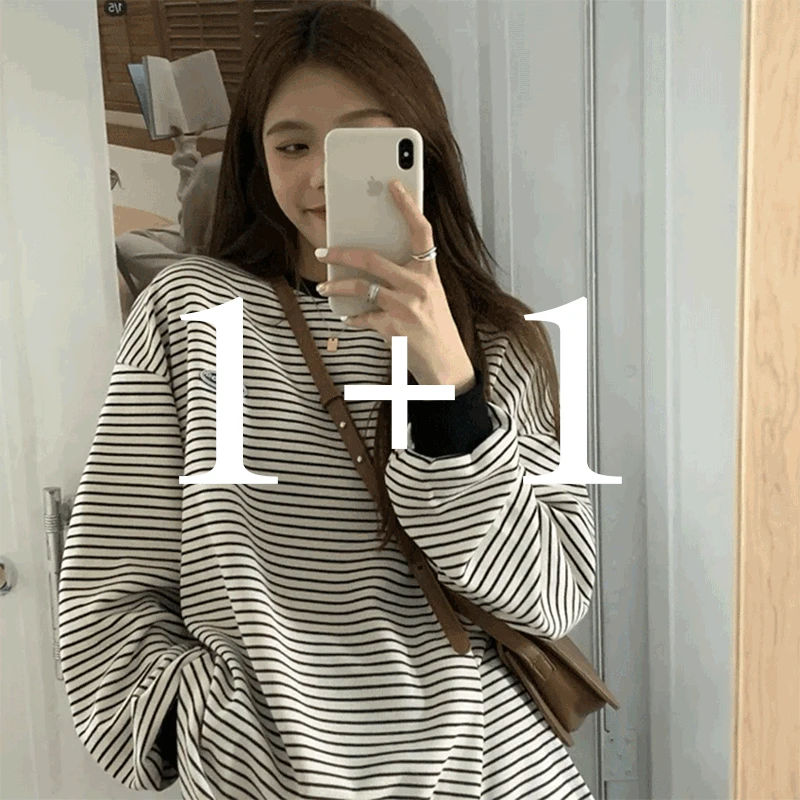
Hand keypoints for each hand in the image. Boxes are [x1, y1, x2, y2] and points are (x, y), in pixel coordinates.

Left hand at [316, 180, 474, 389]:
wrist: (446, 364)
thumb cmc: (434, 326)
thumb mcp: (429, 295)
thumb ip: (408, 276)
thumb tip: (371, 262)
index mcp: (430, 272)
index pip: (421, 231)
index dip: (408, 206)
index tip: (393, 184)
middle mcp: (420, 286)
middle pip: (373, 259)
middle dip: (342, 252)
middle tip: (323, 249)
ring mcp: (407, 307)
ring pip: (362, 287)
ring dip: (338, 285)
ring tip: (324, 286)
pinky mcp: (395, 328)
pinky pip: (363, 317)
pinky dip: (353, 318)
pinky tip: (347, 318)